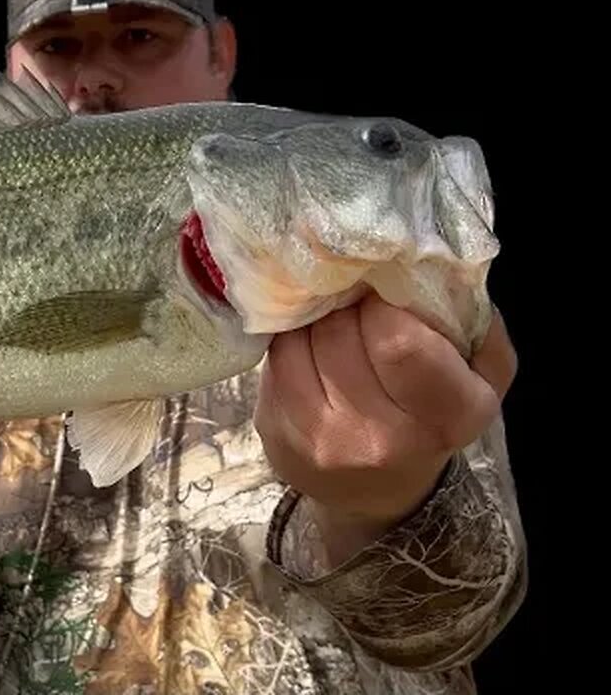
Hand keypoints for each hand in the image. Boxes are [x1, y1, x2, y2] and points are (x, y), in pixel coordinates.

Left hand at [255, 291, 515, 563]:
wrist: (379, 491)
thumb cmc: (434, 414)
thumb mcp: (481, 372)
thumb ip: (469, 317)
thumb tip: (425, 265)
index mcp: (446, 417)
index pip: (398, 340)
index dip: (386, 302)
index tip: (386, 294)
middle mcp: (380, 438)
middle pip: (342, 332)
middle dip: (348, 303)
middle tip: (357, 300)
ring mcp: (320, 440)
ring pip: (302, 340)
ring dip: (316, 319)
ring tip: (335, 323)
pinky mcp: (276, 433)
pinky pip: (275, 359)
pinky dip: (291, 339)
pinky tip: (310, 345)